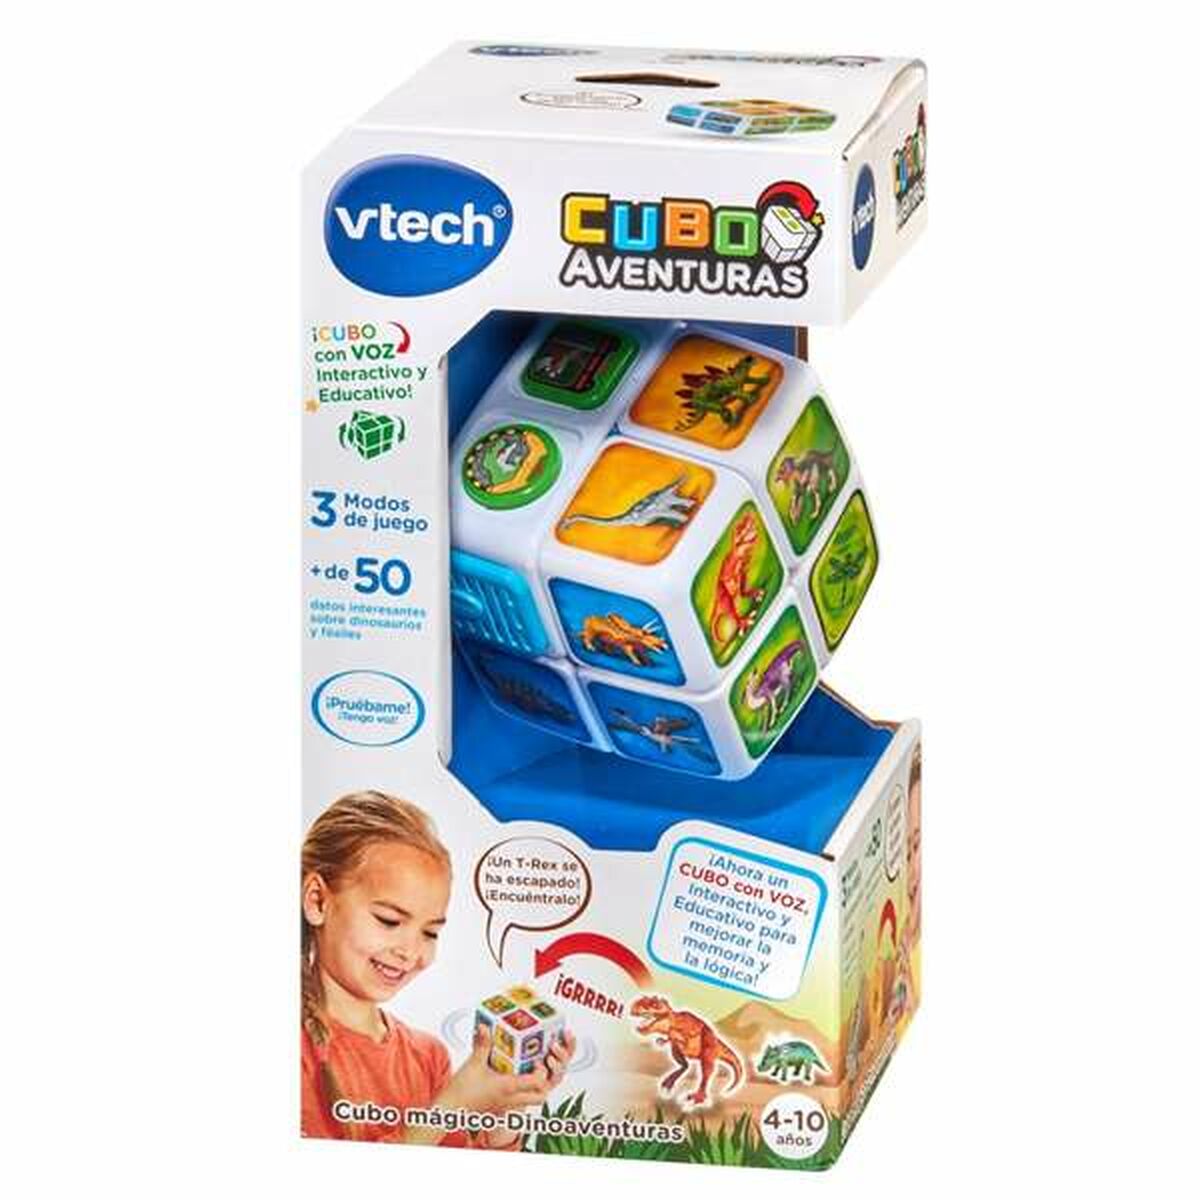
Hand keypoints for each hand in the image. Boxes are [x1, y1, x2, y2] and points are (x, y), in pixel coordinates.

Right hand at [437, 1024, 574, 1117]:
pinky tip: (516, 1074)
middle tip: (540, 1064)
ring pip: (532, 1100)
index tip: (539, 1057)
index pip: (537, 1083)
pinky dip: (525, 1090)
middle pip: (541, 1097)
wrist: (450, 1110)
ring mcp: (507, 1104)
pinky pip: (521, 1100)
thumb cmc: (462, 1090)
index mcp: (508, 1087)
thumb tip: (485, 1027)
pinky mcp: (502, 1105)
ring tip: (531, 1068)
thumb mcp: (473, 1063)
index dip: (543, 1070)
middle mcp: (511, 1098)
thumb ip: (482, 1044)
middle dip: (546, 1082)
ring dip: (537, 1087)